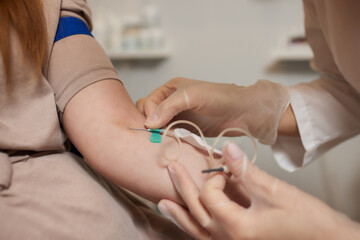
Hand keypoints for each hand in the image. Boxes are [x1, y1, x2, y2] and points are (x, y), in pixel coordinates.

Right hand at [137, 77, 289, 143]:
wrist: (242, 113)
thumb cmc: (220, 98)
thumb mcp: (191, 96)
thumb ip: (168, 107)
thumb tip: (149, 122)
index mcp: (171, 88)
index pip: (148, 102)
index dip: (148, 114)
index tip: (153, 126)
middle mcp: (172, 102)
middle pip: (149, 113)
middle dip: (150, 123)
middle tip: (155, 134)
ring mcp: (179, 116)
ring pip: (158, 126)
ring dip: (158, 133)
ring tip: (162, 139)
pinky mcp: (186, 129)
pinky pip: (169, 134)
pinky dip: (166, 139)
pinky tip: (170, 143)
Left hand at [158, 142, 357, 239]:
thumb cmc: (305, 220)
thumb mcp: (274, 192)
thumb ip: (246, 171)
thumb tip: (228, 148)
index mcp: (236, 227)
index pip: (210, 197)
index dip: (214, 178)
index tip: (226, 168)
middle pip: (196, 212)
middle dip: (182, 188)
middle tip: (170, 169)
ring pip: (197, 230)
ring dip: (180, 214)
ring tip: (162, 204)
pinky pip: (208, 237)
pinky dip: (194, 226)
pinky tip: (188, 220)